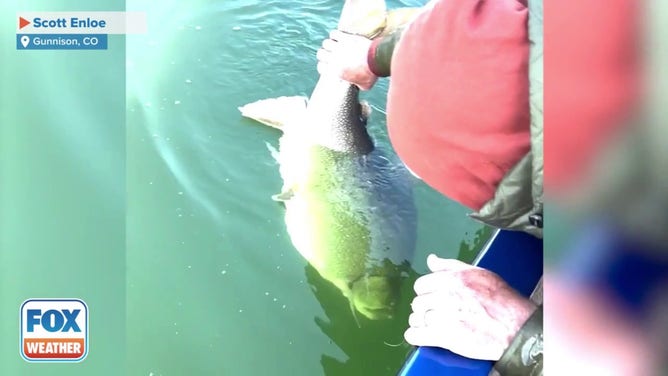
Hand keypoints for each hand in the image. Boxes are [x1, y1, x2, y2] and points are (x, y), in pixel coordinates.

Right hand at [316, 30, 378, 89]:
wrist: (376, 60)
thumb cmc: (371, 74)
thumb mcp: (364, 85)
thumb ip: (357, 84)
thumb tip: (358, 84)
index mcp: (336, 71)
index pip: (321, 67)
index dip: (324, 66)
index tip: (329, 65)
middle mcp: (334, 59)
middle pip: (320, 54)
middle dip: (325, 54)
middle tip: (331, 54)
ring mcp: (339, 47)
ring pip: (326, 43)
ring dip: (330, 44)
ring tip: (336, 45)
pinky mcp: (345, 38)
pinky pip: (334, 34)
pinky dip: (335, 35)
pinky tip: (340, 37)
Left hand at [404, 255, 536, 359]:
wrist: (515, 327)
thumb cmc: (501, 300)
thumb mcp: (478, 273)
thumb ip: (450, 266)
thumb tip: (431, 260)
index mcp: (452, 279)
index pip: (421, 284)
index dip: (427, 292)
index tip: (434, 297)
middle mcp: (445, 296)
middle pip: (418, 302)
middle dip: (425, 308)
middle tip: (437, 313)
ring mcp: (443, 317)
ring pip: (416, 319)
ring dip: (421, 322)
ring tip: (433, 324)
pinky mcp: (444, 337)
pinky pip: (416, 335)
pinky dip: (416, 336)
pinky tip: (422, 335)